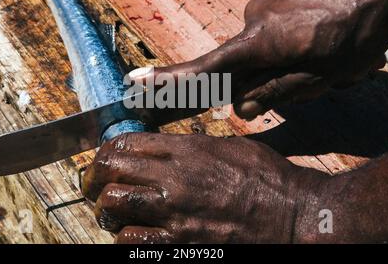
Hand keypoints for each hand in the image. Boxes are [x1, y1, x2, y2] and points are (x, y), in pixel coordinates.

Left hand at [82, 133, 327, 242]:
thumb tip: (167, 150)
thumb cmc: (267, 178)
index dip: (105, 151)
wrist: (293, 216)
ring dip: (108, 210)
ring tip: (114, 214)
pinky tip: (134, 236)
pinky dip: (125, 238)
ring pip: (113, 206)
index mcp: (186, 149)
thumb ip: (192, 147)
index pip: (125, 143)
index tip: (103, 161)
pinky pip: (132, 241)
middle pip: (111, 171)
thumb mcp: (229, 147)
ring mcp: (175, 213)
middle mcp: (174, 178)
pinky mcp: (180, 245)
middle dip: (94, 178)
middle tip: (95, 186)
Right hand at [131, 0, 387, 119]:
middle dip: (261, 83)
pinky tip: (318, 46)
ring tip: (325, 60)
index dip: (169, 82)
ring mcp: (262, 10)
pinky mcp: (274, 5)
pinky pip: (269, 38)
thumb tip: (242, 107)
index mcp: (259, 43)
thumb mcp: (324, 73)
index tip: (136, 85)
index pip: (204, 69)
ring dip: (282, 67)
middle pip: (238, 68)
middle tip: (307, 79)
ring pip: (258, 54)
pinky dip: (286, 51)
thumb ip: (279, 92)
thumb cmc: (357, 24)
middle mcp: (251, 23)